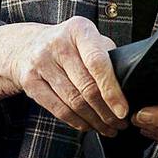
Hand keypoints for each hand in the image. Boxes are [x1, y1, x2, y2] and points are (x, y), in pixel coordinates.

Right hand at [0, 17, 127, 135]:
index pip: (98, 62)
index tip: (123, 110)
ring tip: (108, 128)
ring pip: (73, 101)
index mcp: (79, 29)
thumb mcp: (89, 39)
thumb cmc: (70, 45)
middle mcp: (57, 44)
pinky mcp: (30, 82)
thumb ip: (108, 56)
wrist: (27, 45)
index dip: (112, 90)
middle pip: (86, 87)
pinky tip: (88, 126)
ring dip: (94, 120)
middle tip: (120, 124)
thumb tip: (130, 86)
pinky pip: (58, 109)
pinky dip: (76, 121)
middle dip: (107, 111)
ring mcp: (40, 62)